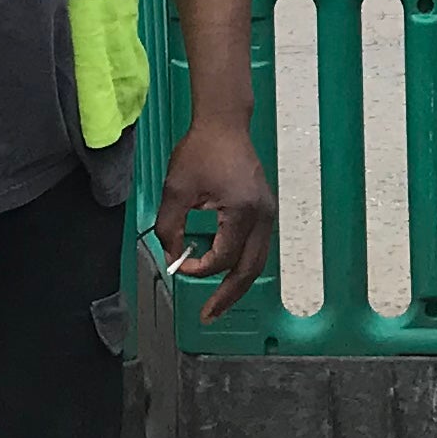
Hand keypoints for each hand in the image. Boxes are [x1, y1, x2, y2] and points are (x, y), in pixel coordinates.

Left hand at [157, 112, 274, 317]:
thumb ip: (169, 227)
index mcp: (241, 212)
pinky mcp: (265, 208)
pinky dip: (243, 263)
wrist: (223, 122)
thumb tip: (170, 256)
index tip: (178, 262)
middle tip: (209, 314)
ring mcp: (267, 212)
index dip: (198, 268)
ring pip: (257, 261)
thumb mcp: (176, 190)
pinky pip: (257, 246)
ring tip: (220, 302)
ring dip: (238, 283)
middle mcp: (261, 216)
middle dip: (228, 296)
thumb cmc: (201, 151)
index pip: (222, 258)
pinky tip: (227, 271)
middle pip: (249, 270)